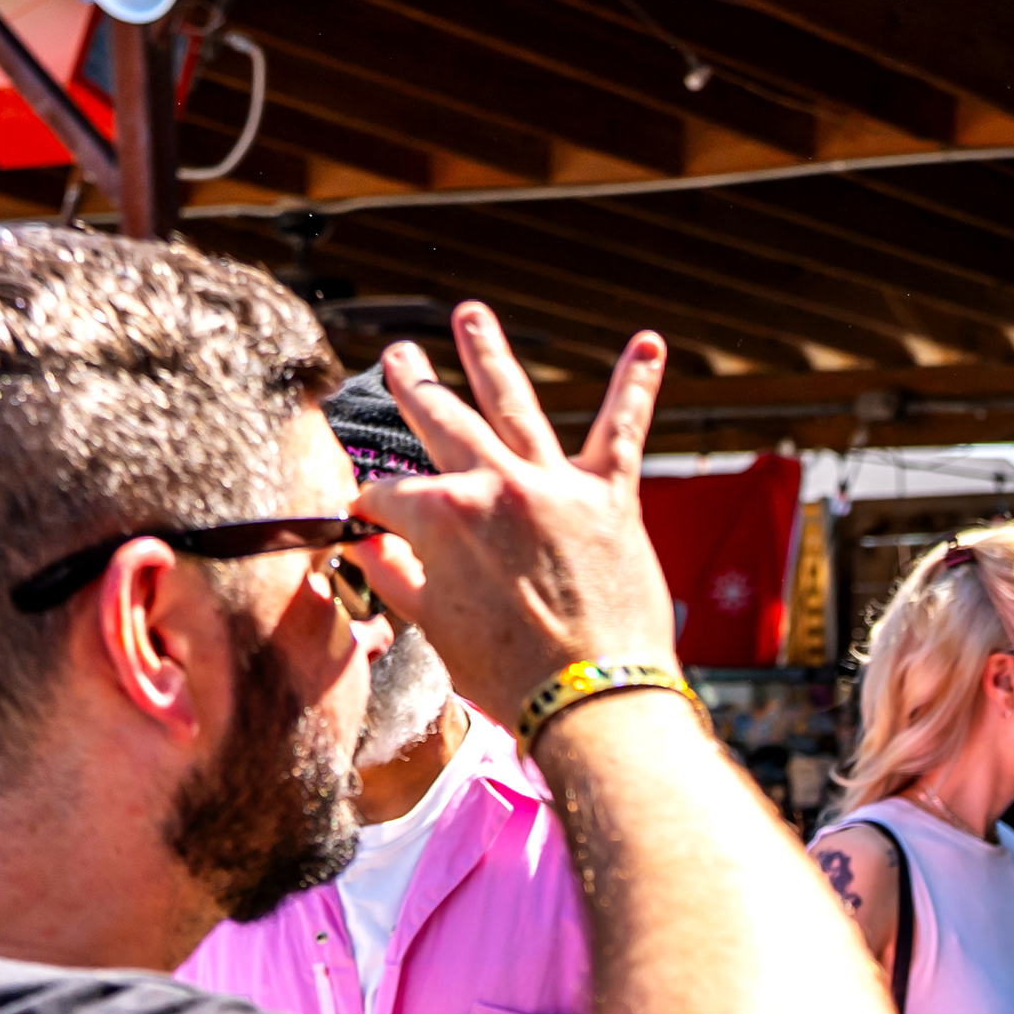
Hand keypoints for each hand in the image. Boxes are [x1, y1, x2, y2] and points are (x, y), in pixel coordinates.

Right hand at [361, 307, 674, 729]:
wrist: (592, 698)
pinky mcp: (611, 498)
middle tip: (399, 356)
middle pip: (441, 423)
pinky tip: (649, 344)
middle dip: (414, 388)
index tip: (364, 520)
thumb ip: (397, 578)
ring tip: (472, 315)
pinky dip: (638, 385)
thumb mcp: (433, 628)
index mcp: (440, 517)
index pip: (389, 495)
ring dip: (489, 355)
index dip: (371, 509)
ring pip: (514, 403)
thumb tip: (367, 549)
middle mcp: (494, 486)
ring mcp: (554, 485)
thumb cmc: (510, 676)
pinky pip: (624, 430)